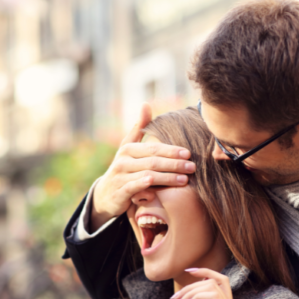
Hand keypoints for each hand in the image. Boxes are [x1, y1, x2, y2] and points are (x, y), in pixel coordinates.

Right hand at [90, 103, 194, 230]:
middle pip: (153, 161)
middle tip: (192, 167)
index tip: (188, 153)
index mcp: (127, 149)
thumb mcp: (128, 147)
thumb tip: (146, 104)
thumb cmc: (124, 168)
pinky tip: (159, 191)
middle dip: (174, 164)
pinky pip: (135, 189)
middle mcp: (122, 161)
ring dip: (168, 178)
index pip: (153, 148)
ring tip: (185, 180)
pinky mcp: (119, 192)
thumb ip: (139, 128)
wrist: (105, 195)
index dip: (171, 150)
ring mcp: (120, 177)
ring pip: (148, 176)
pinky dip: (147, 189)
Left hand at [174, 268, 238, 298]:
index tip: (189, 270)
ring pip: (212, 287)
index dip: (206, 272)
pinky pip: (213, 297)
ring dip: (190, 292)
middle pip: (216, 281)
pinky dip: (196, 297)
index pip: (222, 281)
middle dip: (193, 285)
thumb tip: (202, 283)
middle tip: (175, 298)